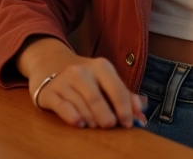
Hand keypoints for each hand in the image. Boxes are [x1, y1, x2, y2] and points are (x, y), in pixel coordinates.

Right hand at [18, 37, 146, 128]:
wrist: (52, 64)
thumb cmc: (87, 79)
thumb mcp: (106, 81)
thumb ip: (125, 96)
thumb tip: (141, 114)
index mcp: (101, 66)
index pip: (116, 88)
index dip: (124, 107)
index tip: (129, 124)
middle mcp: (82, 71)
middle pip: (97, 97)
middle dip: (106, 114)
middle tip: (111, 126)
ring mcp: (64, 81)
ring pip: (80, 103)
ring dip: (90, 118)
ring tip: (95, 127)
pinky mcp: (50, 92)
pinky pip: (62, 106)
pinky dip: (71, 116)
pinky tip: (79, 124)